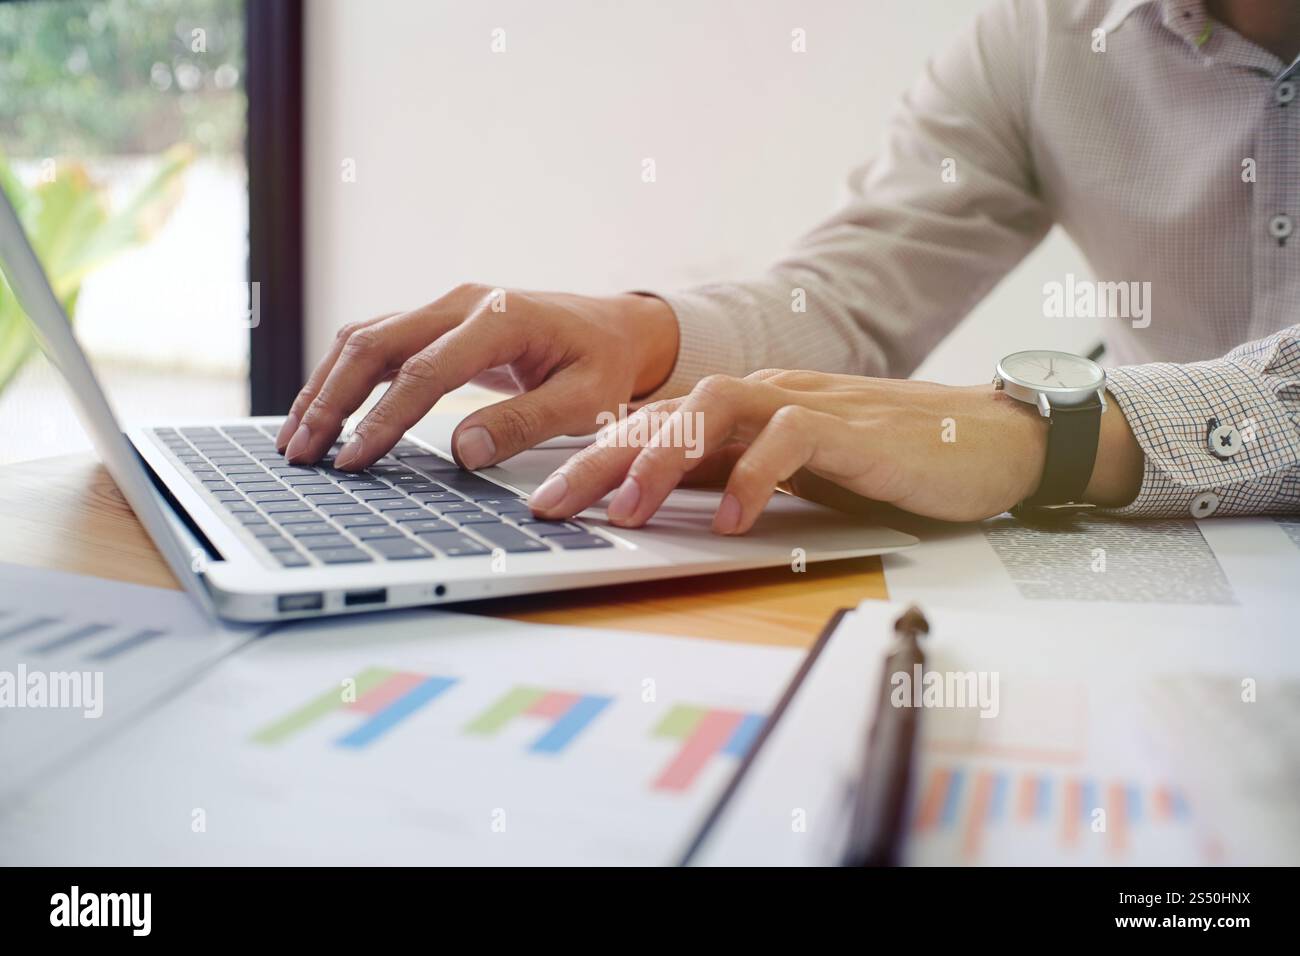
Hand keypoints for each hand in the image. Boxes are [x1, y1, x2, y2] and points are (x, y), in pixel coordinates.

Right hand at [277, 285, 678, 469]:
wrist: (612, 328)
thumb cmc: (602, 365)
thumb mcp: (585, 401)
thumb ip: (526, 423)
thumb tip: (463, 452)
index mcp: (501, 318)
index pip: (427, 371)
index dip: (384, 418)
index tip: (354, 460)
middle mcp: (462, 303)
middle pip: (376, 344)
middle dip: (331, 401)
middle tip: (301, 454)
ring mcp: (443, 308)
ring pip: (364, 339)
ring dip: (325, 387)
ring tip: (295, 439)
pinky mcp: (434, 323)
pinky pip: (376, 344)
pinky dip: (341, 376)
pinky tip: (321, 412)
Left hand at [528, 369, 1142, 530]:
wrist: (984, 440)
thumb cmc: (884, 462)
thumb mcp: (790, 474)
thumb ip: (731, 477)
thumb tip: (656, 506)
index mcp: (743, 413)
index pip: (652, 427)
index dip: (593, 459)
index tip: (545, 503)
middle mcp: (764, 398)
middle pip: (662, 416)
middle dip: (598, 460)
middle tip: (552, 507)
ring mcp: (806, 405)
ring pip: (711, 412)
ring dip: (661, 461)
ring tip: (626, 512)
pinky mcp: (852, 427)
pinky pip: (790, 437)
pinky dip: (756, 475)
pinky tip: (737, 520)